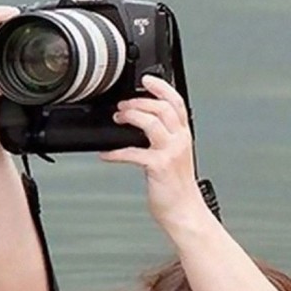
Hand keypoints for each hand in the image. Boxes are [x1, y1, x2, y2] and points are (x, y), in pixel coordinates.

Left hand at [99, 75, 205, 232]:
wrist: (184, 211)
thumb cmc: (177, 188)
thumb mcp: (174, 157)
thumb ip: (162, 140)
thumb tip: (140, 126)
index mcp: (183, 136)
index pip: (176, 103)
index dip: (161, 87)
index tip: (146, 79)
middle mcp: (179, 141)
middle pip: (162, 108)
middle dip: (139, 101)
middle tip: (123, 105)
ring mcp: (170, 152)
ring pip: (151, 122)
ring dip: (130, 116)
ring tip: (118, 118)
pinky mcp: (158, 166)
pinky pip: (133, 152)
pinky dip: (115, 152)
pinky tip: (106, 153)